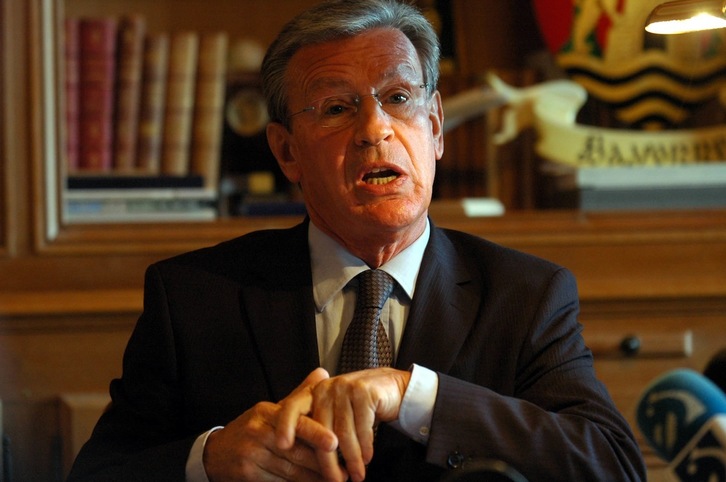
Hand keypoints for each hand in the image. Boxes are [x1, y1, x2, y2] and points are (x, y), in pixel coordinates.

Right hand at [203, 368, 337, 481]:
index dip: (316, 433)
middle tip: (344, 470)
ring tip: (335, 480)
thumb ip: (299, 395)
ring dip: (314, 478)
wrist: (216, 452)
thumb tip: (323, 373)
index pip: (295, 422)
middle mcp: (258, 431)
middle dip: (322, 463)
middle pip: (296, 451)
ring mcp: (251, 454)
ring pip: (290, 470)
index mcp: (267, 412)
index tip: (335, 442)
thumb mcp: (273, 410)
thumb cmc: (254, 429)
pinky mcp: (247, 474)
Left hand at [276, 367, 410, 481]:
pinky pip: (362, 428)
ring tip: (357, 476)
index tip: (282, 445)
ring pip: (344, 434)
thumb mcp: (335, 414)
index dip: (285, 425)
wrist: (390, 387)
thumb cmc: (358, 406)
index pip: (292, 407)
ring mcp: (345, 388)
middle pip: (321, 431)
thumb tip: (301, 465)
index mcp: (313, 393)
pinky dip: (365, 447)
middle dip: (328, 462)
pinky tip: (367, 459)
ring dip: (351, 459)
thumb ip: (318, 430)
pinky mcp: (364, 392)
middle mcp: (326, 388)